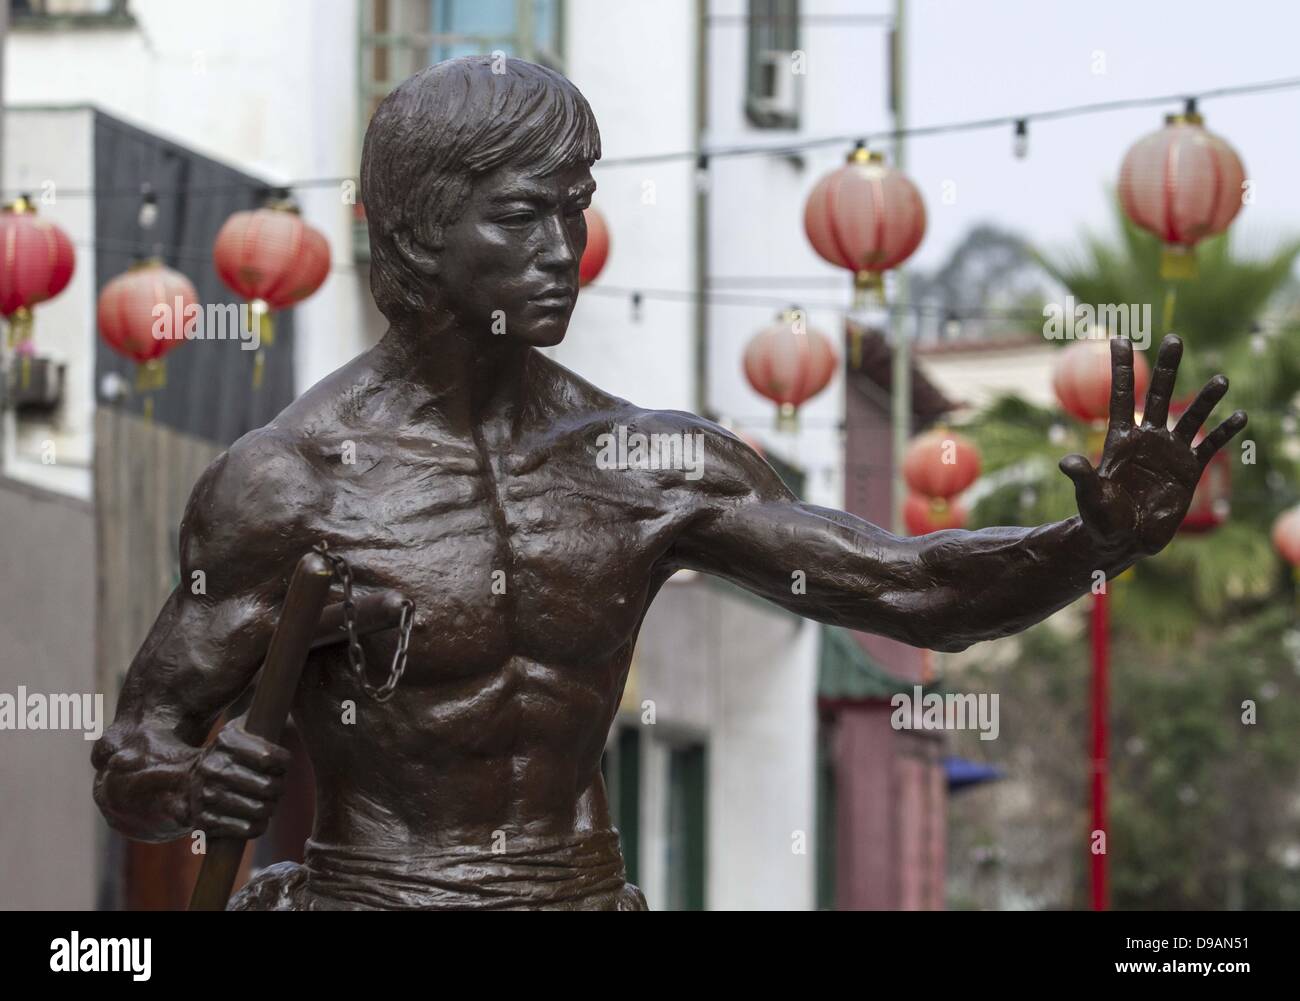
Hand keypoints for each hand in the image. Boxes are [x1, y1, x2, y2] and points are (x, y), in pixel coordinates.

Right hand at [188, 715, 289, 839]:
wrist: (183, 783)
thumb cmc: (225, 754)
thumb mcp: (238, 728)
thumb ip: (262, 716)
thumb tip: (286, 699)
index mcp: (225, 741)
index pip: (272, 758)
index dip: (284, 763)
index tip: (280, 765)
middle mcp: (213, 767)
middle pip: (270, 787)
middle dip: (278, 787)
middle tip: (275, 786)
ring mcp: (206, 796)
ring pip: (261, 809)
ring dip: (269, 808)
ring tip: (266, 801)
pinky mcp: (204, 821)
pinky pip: (247, 829)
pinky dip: (257, 826)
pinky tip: (254, 818)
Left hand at [1059, 334, 1246, 558]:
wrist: (1124, 540)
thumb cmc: (1101, 518)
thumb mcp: (1089, 497)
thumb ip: (1082, 478)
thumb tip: (1066, 462)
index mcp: (1121, 439)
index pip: (1121, 396)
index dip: (1121, 369)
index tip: (1119, 339)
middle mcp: (1147, 439)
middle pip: (1159, 396)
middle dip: (1167, 368)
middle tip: (1174, 338)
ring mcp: (1170, 453)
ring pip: (1190, 418)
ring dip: (1205, 399)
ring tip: (1221, 379)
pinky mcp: (1188, 471)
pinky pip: (1209, 446)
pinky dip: (1224, 432)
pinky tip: (1240, 415)